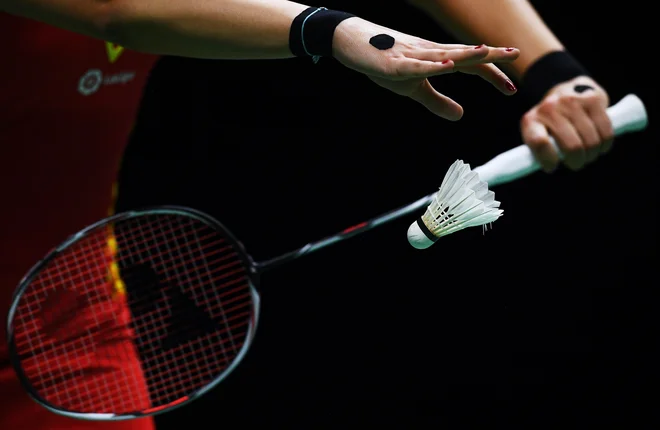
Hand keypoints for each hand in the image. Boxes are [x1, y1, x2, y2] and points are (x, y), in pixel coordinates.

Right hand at [331, 17, 519, 120]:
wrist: (352, 43)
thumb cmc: (384, 63)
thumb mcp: (413, 88)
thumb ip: (437, 102)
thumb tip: (461, 116)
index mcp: (437, 59)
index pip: (471, 66)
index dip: (492, 75)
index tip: (511, 89)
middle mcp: (430, 53)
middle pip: (464, 55)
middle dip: (489, 55)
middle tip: (515, 54)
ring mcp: (413, 56)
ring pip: (443, 53)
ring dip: (464, 53)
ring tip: (485, 52)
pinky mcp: (396, 63)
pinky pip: (417, 64)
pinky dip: (432, 64)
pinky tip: (446, 65)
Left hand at [520, 76, 613, 171]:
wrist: (566, 90)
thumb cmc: (551, 122)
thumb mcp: (538, 134)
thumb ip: (541, 150)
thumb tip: (550, 167)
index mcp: (531, 121)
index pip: (540, 143)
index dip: (548, 160)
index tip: (552, 167)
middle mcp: (549, 108)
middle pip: (572, 147)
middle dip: (577, 161)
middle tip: (577, 163)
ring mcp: (572, 102)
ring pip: (591, 142)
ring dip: (592, 154)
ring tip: (588, 153)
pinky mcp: (593, 98)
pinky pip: (605, 132)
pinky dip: (605, 144)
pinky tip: (600, 144)